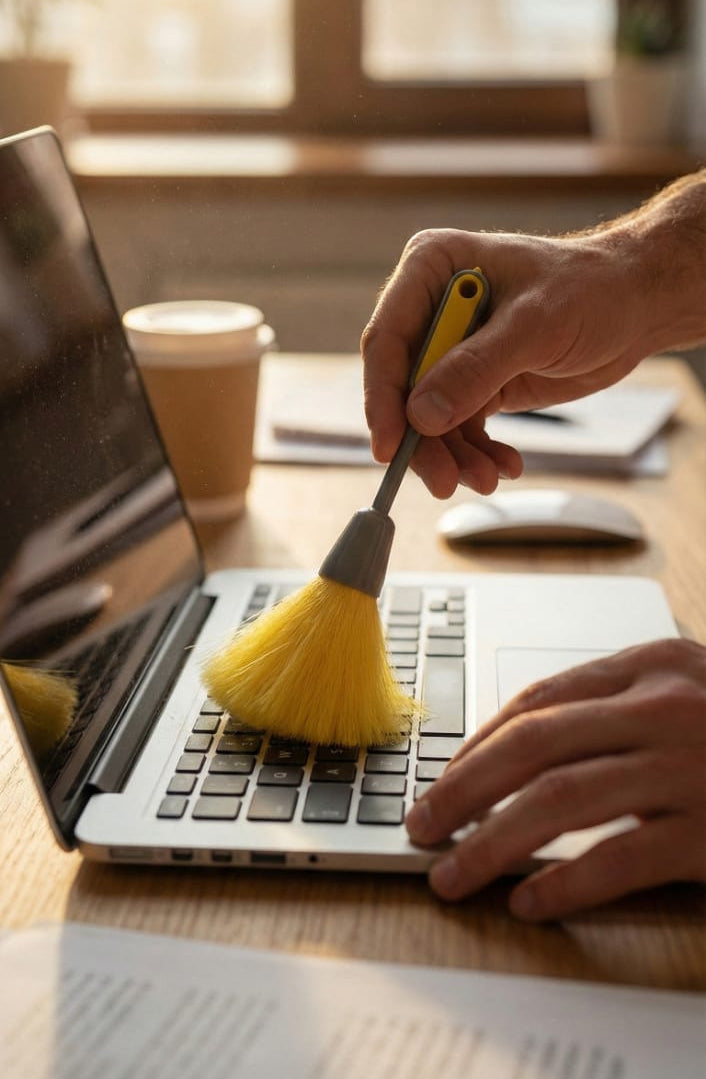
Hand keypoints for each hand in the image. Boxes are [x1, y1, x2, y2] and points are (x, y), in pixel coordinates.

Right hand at [362, 227, 651, 497]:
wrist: (635, 305)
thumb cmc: (592, 290)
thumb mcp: (535, 326)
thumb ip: (476, 369)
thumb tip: (421, 416)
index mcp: (431, 269)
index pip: (387, 341)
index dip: (382, 399)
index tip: (390, 448)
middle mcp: (432, 309)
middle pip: (403, 388)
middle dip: (425, 441)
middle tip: (445, 481)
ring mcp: (450, 348)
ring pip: (430, 418)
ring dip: (455, 456)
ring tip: (486, 479)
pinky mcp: (473, 381)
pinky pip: (460, 428)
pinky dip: (478, 453)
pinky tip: (504, 465)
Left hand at [405, 639, 705, 919]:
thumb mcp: (684, 697)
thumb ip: (613, 712)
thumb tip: (514, 758)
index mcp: (651, 666)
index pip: (538, 701)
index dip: (477, 745)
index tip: (440, 782)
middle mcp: (664, 708)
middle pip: (533, 744)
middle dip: (462, 789)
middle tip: (421, 825)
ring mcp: (688, 767)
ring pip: (560, 799)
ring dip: (491, 842)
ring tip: (451, 875)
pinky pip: (619, 859)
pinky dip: (564, 882)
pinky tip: (526, 901)